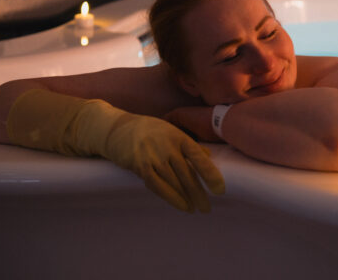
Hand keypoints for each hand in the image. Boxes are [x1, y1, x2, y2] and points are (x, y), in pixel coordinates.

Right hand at [103, 112, 224, 211]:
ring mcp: (153, 156)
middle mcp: (167, 146)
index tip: (219, 189)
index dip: (210, 173)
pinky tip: (181, 205)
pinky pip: (157, 185)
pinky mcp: (140, 166)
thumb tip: (208, 156)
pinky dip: (170, 197)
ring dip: (186, 198)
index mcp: (179, 137)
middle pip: (186, 174)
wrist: (117, 129)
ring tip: (196, 209)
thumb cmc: (150, 130)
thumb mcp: (172, 131)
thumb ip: (189, 145)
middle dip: (198, 193)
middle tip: (207, 208)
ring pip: (173, 182)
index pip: (198, 156)